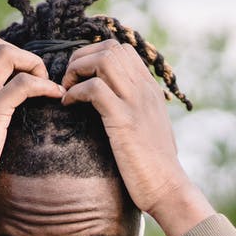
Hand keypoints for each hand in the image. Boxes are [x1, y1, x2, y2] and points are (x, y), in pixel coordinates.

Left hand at [61, 40, 213, 235]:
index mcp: (150, 89)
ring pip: (103, 59)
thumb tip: (111, 107)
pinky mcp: (124, 120)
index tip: (80, 78)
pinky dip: (75, 92)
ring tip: (68, 91)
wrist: (168, 188)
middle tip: (69, 82)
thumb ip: (134, 111)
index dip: (93, 56)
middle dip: (81, 58)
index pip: (122, 50)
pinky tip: (68, 106)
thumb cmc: (153, 166)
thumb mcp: (147, 129)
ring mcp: (136, 102)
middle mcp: (144, 89)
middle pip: (110, 48)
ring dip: (77, 70)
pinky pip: (94, 88)